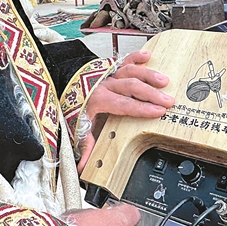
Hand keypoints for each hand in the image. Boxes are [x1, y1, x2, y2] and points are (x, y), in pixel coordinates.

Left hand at [79, 51, 173, 170]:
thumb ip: (84, 146)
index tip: (159, 111)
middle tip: (168, 101)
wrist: (58, 81)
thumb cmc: (70, 104)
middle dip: (152, 94)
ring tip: (164, 81)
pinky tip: (148, 55)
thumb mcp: (77, 127)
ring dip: (148, 75)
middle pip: (132, 87)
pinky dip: (136, 56)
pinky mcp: (110, 67)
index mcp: (99, 100)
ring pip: (131, 72)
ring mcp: (108, 74)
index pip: (124, 104)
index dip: (142, 108)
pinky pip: (123, 59)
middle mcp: (105, 84)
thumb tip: (83, 169)